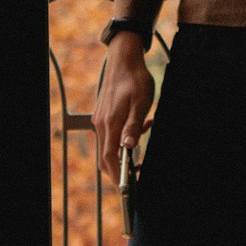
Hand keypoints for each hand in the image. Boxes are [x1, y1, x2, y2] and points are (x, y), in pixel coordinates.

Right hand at [92, 32, 154, 186]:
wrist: (124, 59)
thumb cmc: (136, 79)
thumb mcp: (142, 102)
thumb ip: (134, 125)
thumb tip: (128, 147)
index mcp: (111, 123)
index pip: (109, 158)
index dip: (117, 175)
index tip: (128, 187)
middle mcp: (102, 124)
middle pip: (106, 157)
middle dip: (120, 169)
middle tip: (138, 173)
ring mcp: (101, 119)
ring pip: (109, 145)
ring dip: (125, 151)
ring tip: (145, 138)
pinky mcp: (104, 115)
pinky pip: (112, 133)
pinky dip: (124, 137)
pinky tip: (142, 125)